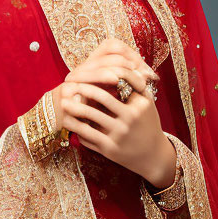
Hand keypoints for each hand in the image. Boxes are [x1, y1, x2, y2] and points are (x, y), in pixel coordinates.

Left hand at [52, 38, 176, 188]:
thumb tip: (119, 62)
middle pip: (101, 96)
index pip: (118, 81)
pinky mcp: (110, 148)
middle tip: (69, 83)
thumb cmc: (146, 124)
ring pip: (90, 115)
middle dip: (82, 88)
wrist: (154, 156)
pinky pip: (87, 134)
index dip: (98, 74)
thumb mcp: (147, 103)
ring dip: (73, 106)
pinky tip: (67, 120)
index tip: (85, 70)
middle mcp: (131, 117)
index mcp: (140, 102)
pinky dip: (75, 126)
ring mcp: (120, 133)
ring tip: (64, 101)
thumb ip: (136, 85)